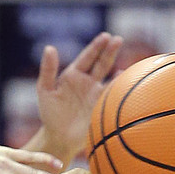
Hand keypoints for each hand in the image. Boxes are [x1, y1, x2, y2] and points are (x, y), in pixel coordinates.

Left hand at [37, 32, 122, 157]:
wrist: (59, 137)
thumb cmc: (50, 113)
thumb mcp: (45, 90)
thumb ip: (48, 69)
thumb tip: (49, 47)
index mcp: (73, 75)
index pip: (87, 57)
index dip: (96, 47)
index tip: (106, 36)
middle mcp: (88, 82)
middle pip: (102, 63)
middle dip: (110, 51)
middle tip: (118, 39)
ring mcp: (97, 94)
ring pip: (111, 77)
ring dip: (120, 67)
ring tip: (129, 62)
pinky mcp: (104, 106)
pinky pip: (115, 94)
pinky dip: (122, 86)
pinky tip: (126, 78)